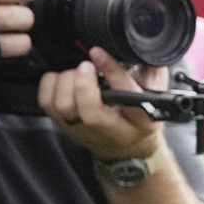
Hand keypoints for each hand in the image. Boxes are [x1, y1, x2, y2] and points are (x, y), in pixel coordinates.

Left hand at [39, 47, 163, 163]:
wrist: (125, 149)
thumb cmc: (138, 119)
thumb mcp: (156, 96)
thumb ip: (154, 75)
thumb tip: (148, 53)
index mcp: (141, 122)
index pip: (129, 99)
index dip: (112, 73)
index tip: (99, 53)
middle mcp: (112, 131)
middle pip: (91, 113)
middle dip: (83, 84)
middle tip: (86, 65)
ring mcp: (85, 131)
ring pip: (65, 107)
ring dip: (67, 82)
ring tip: (76, 72)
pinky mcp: (65, 127)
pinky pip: (48, 103)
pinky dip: (51, 84)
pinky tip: (63, 78)